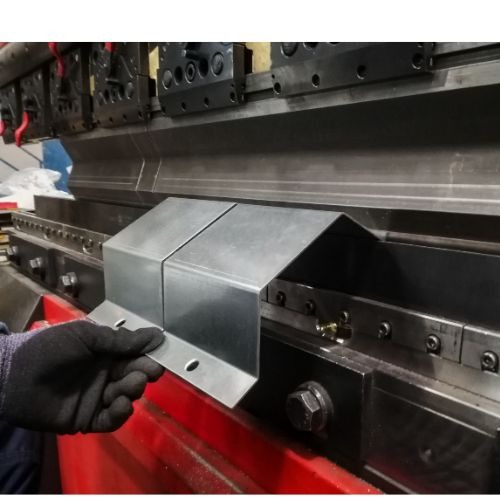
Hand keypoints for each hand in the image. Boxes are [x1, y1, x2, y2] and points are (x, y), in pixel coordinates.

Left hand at [0, 320, 164, 433]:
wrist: (16, 377)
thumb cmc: (51, 349)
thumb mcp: (87, 336)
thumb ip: (121, 340)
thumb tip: (157, 335)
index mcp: (106, 353)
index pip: (135, 355)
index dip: (148, 356)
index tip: (160, 356)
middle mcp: (105, 374)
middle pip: (134, 375)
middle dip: (143, 373)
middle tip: (148, 372)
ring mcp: (97, 397)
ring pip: (125, 396)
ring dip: (132, 391)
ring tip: (130, 386)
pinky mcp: (88, 419)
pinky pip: (111, 420)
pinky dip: (120, 414)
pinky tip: (121, 405)